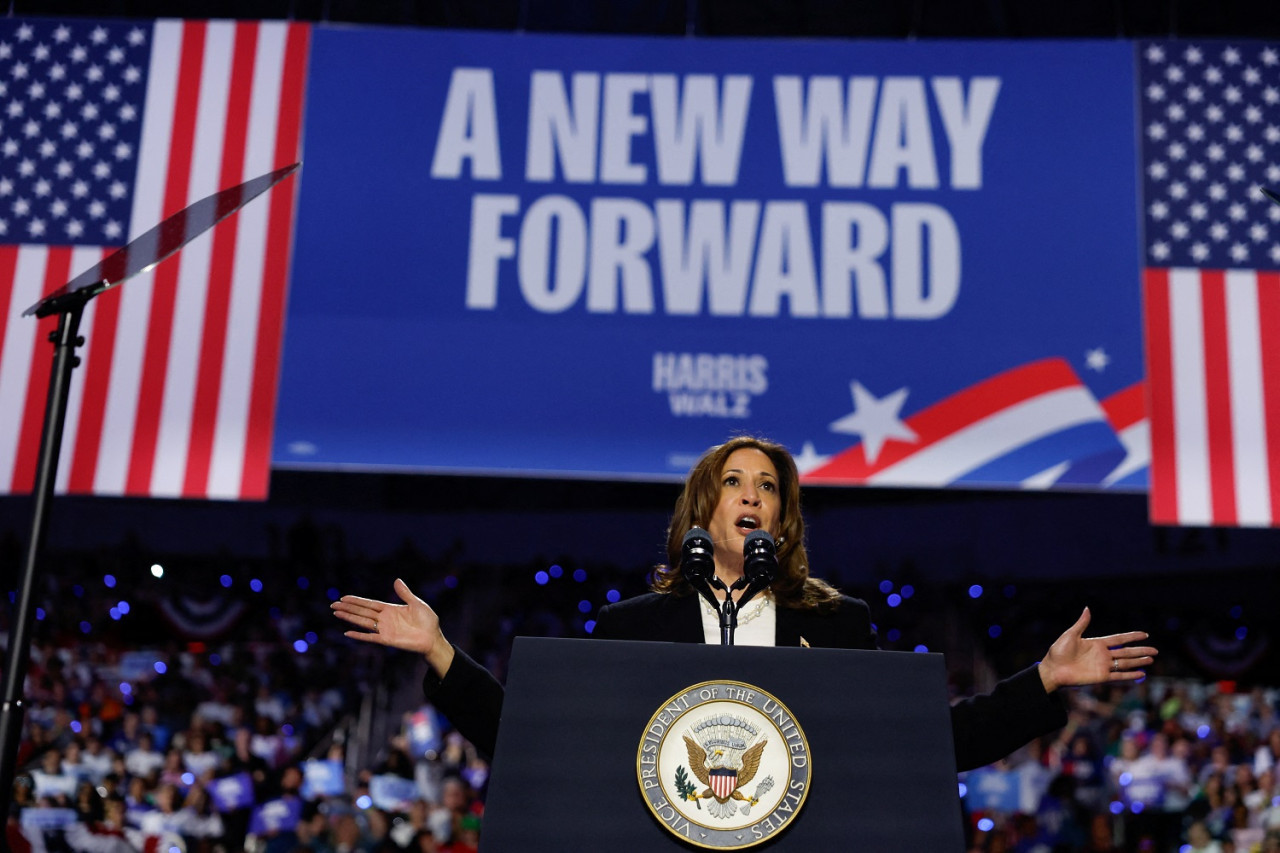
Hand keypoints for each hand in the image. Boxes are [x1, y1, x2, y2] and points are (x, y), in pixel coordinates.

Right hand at [330, 578, 454, 676]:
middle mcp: (384, 619)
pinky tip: (347, 633)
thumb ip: (405, 594)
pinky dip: (359, 636)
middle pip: (362, 612)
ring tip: (336, 613)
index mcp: (390, 609)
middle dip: (348, 608)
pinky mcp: (387, 640)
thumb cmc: (427, 621)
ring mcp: (384, 629)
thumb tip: (396, 580)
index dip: (356, 601)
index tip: (344, 598)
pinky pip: (370, 637)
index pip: (369, 604)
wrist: (433, 638)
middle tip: (333, 605)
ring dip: (349, 618)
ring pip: (362, 622)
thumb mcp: (416, 604)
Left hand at [1037, 607, 1156, 692]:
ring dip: (1138, 661)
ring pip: (1125, 663)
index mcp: (1096, 643)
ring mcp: (1103, 666)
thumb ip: (1082, 624)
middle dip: (1140, 650)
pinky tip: (1141, 674)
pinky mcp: (1101, 677)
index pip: (1119, 639)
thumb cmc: (1058, 652)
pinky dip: (1130, 675)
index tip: (1145, 634)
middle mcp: (1103, 655)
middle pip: (1126, 652)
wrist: (1052, 669)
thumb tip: (1087, 608)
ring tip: (1151, 659)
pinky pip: (1119, 676)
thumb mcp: (1070, 635)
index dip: (1131, 636)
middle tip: (1155, 650)